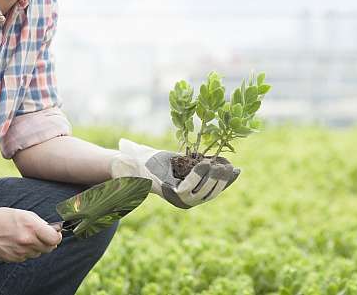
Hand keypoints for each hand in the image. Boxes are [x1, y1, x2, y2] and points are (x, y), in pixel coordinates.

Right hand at [0, 207, 60, 262]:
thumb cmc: (4, 217)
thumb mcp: (26, 215)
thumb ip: (42, 224)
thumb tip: (55, 230)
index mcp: (32, 228)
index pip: (55, 239)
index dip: (57, 237)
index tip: (56, 234)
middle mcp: (27, 241)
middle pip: (48, 248)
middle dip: (48, 242)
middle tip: (43, 236)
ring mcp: (19, 252)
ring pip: (37, 253)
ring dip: (36, 247)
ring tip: (25, 238)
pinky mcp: (12, 259)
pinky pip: (25, 257)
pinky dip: (25, 252)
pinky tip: (17, 243)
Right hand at [110, 139, 239, 208]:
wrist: (149, 168)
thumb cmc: (141, 161)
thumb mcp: (135, 158)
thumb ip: (129, 159)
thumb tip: (119, 157)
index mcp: (168, 193)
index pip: (187, 190)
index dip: (199, 178)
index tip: (206, 164)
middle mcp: (182, 199)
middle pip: (204, 193)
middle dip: (215, 179)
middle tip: (221, 165)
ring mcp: (193, 196)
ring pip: (212, 191)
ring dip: (224, 179)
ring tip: (231, 167)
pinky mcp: (201, 190)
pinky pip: (216, 186)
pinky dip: (227, 179)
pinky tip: (236, 170)